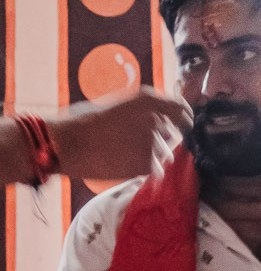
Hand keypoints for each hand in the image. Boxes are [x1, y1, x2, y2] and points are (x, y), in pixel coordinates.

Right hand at [50, 88, 189, 182]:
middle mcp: (155, 118)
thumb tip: (159, 119)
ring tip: (124, 154)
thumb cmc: (83, 122)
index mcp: (147, 99)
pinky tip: (125, 165)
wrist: (66, 143)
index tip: (183, 124)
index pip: (181, 108)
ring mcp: (153, 142)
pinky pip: (157, 170)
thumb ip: (140, 111)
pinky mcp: (147, 164)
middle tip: (135, 143)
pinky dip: (145, 171)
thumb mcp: (115, 105)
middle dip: (160, 139)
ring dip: (152, 156)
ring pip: (165, 153)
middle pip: (171, 133)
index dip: (183, 118)